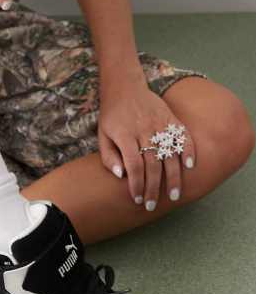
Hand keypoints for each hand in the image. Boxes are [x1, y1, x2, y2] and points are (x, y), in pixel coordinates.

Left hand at [98, 72, 195, 209]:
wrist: (125, 88)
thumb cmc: (112, 117)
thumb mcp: (102, 136)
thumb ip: (109, 157)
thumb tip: (120, 176)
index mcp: (125, 136)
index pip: (133, 165)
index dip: (136, 184)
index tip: (138, 199)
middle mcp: (143, 130)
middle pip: (152, 164)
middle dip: (153, 188)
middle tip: (153, 205)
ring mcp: (159, 123)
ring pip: (169, 154)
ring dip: (173, 177)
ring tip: (175, 196)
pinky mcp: (170, 118)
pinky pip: (182, 136)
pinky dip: (188, 150)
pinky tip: (190, 166)